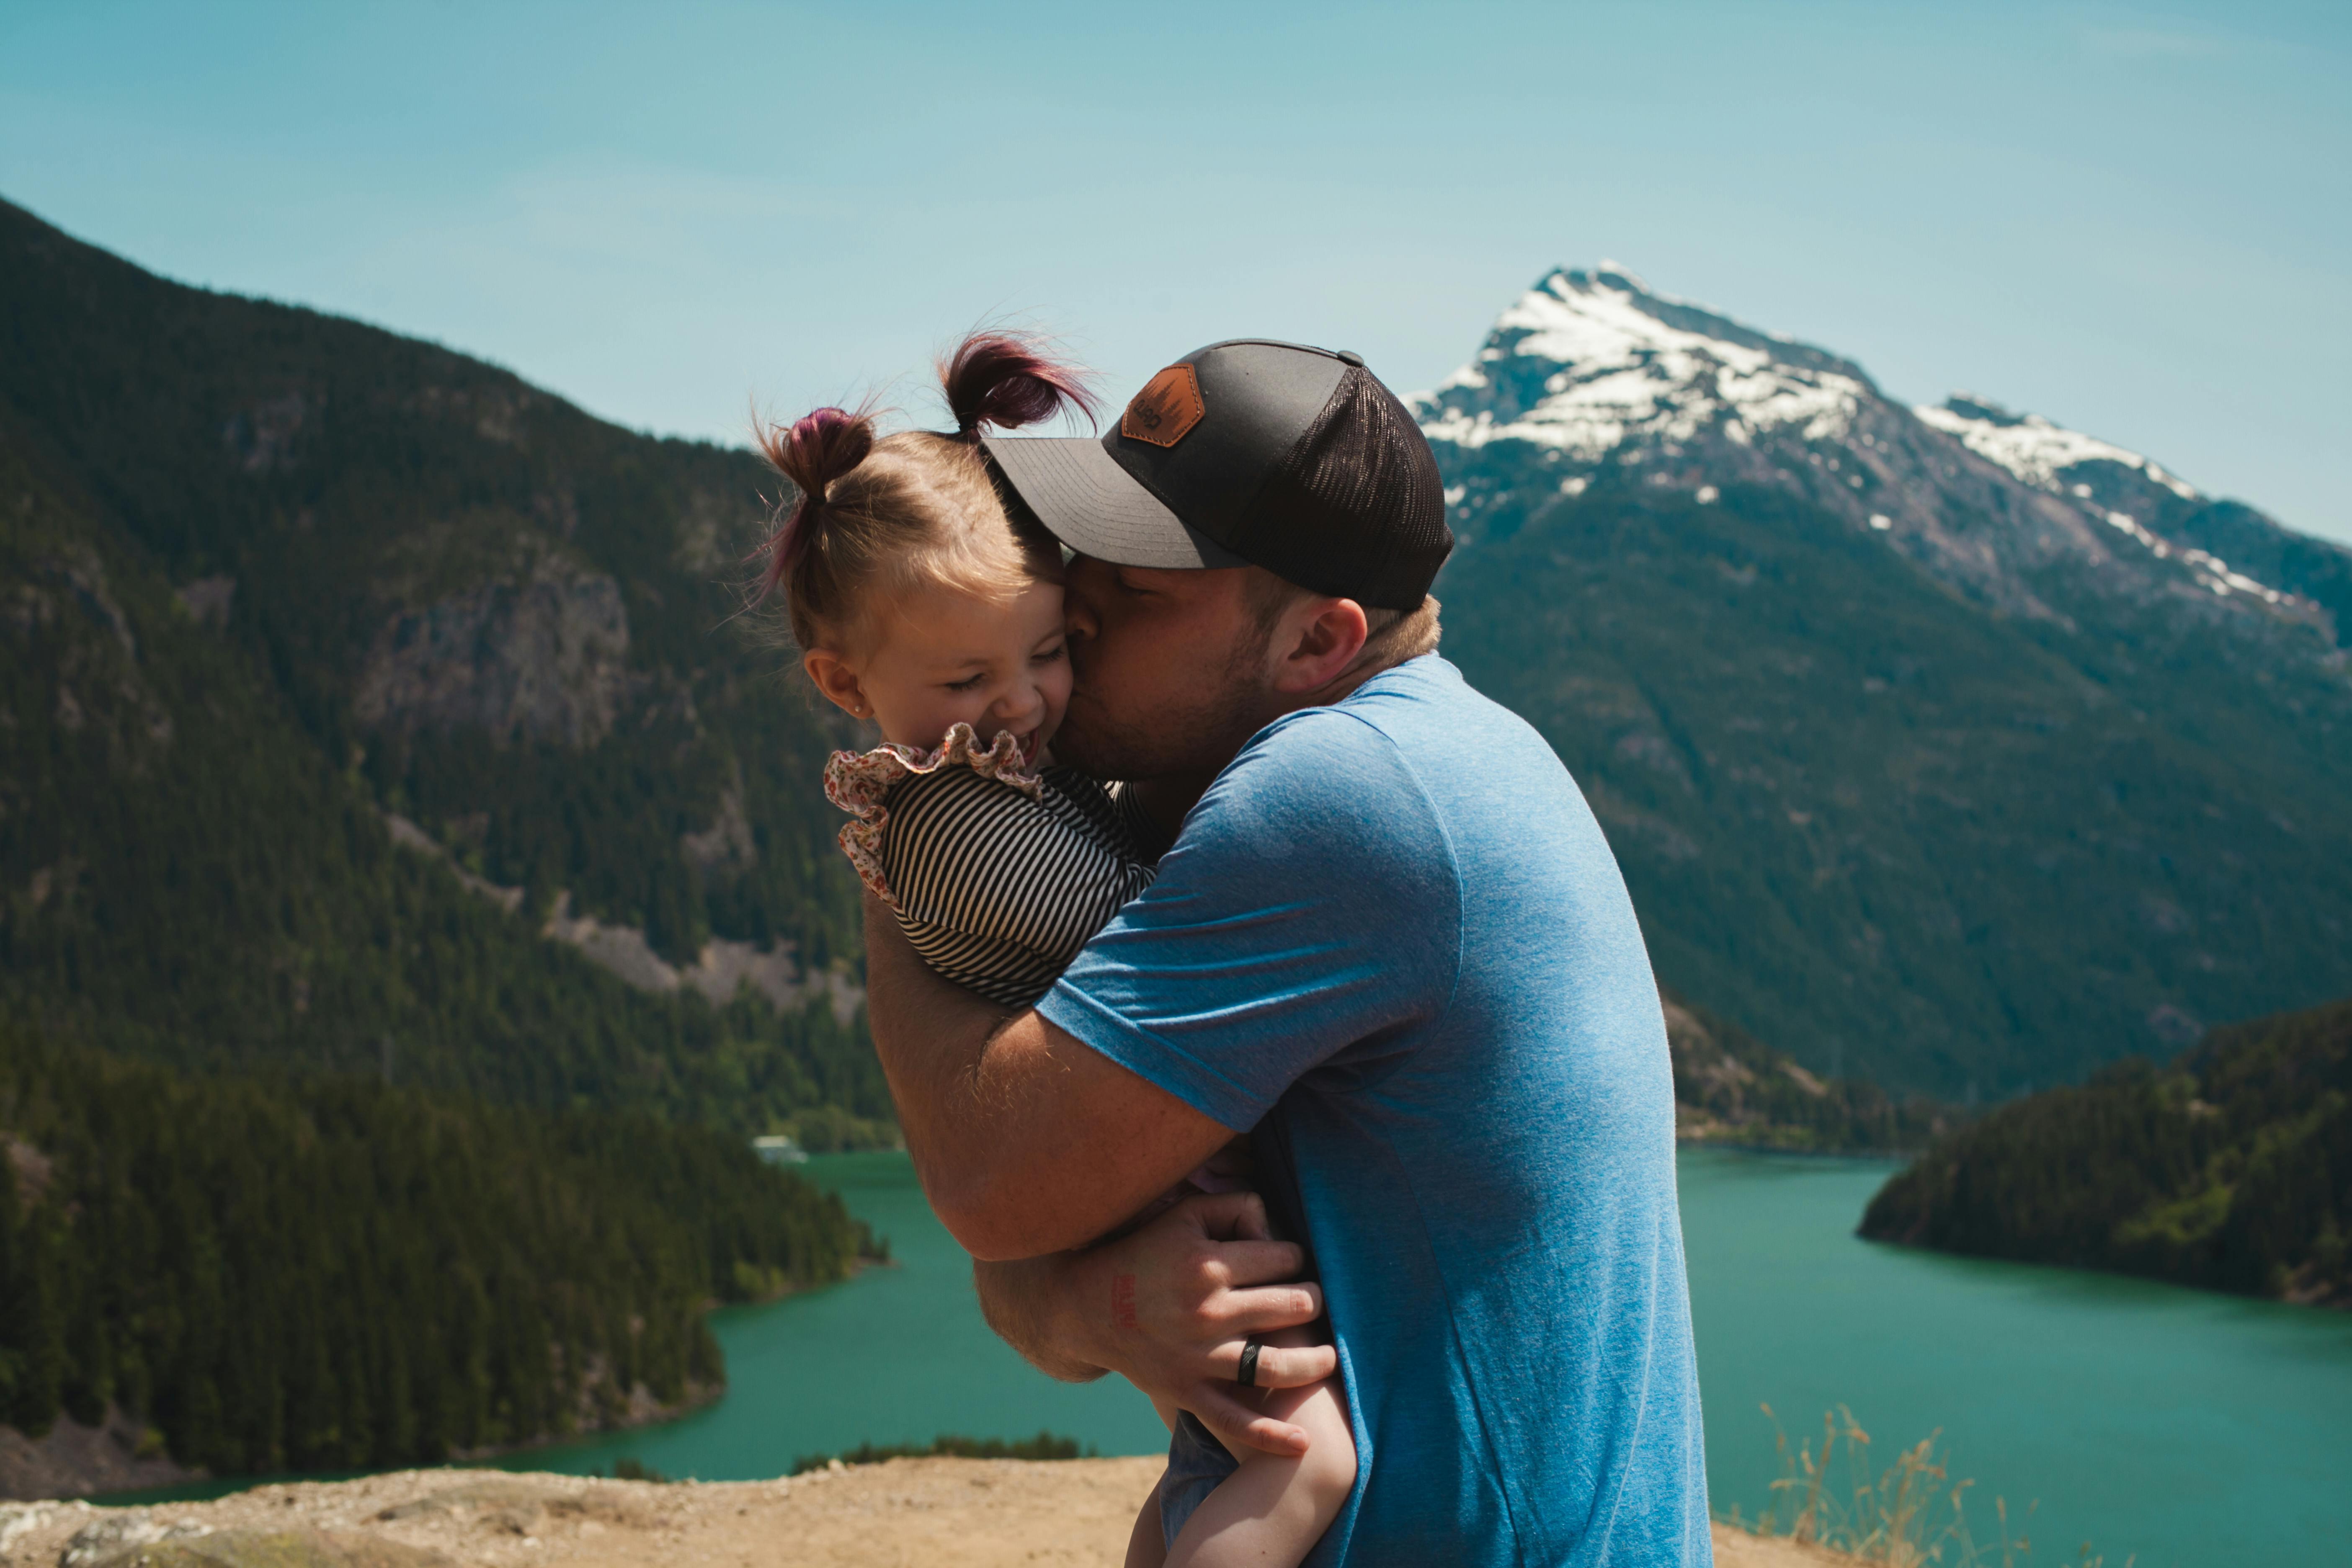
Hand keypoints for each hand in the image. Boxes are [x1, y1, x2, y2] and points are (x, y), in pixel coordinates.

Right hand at [1073, 1189, 1336, 1456]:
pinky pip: (1235, 1420)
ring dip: (1314, 1361)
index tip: (1288, 1263)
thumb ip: (1237, 1207)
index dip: (1295, 1258)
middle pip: (1293, 1307)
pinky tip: (1303, 1442)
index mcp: (1209, 1265)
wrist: (1088, 1307)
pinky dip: (1271, 1436)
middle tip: (1311, 1301)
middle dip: (1313, 1301)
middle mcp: (1209, 1313)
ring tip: (1327, 1355)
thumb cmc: (1145, 1252)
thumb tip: (1277, 1225)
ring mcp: (1199, 1357)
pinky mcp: (1187, 1391)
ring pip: (1278, 1367)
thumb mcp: (1186, 1214)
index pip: (1285, 1259)